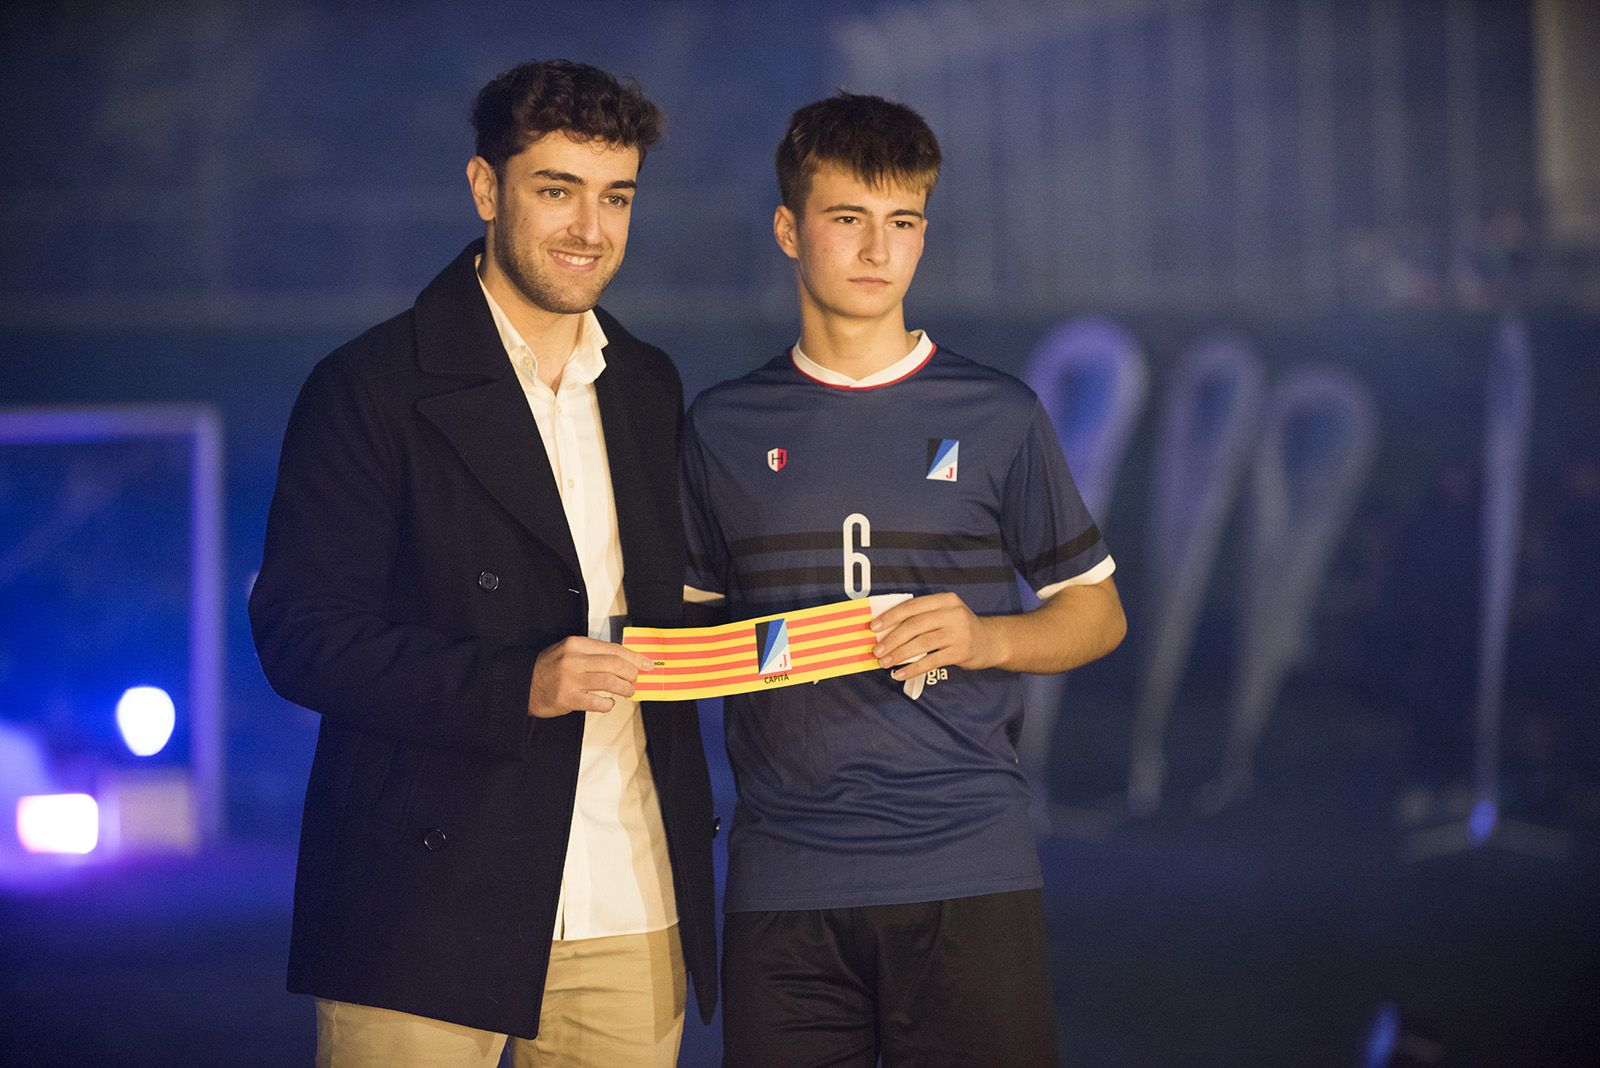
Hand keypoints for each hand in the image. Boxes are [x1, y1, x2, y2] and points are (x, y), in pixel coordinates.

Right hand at [527, 636, 652, 717]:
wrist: (522, 685)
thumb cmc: (549, 669)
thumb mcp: (569, 652)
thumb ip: (593, 654)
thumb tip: (625, 662)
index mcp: (576, 644)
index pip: (613, 649)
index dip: (634, 658)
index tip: (647, 664)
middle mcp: (574, 659)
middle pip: (615, 664)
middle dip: (632, 673)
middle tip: (636, 680)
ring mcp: (571, 679)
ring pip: (610, 682)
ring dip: (625, 688)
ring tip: (628, 691)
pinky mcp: (568, 698)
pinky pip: (597, 702)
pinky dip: (608, 704)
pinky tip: (609, 703)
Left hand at [868, 592, 1001, 680]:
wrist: (991, 642)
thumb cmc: (959, 627)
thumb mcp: (944, 614)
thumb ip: (921, 617)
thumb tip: (885, 630)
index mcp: (945, 600)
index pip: (912, 606)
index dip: (890, 616)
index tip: (873, 627)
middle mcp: (953, 613)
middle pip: (915, 625)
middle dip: (892, 639)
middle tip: (877, 650)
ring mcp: (958, 633)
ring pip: (921, 643)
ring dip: (899, 654)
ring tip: (885, 663)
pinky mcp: (961, 652)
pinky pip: (931, 661)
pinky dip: (912, 669)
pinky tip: (899, 674)